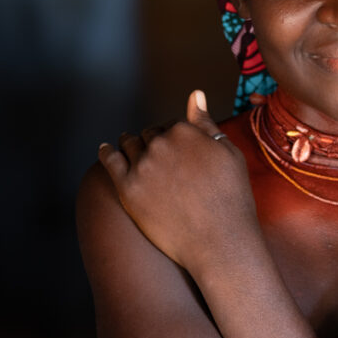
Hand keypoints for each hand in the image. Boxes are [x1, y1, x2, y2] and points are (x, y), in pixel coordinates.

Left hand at [98, 91, 257, 269]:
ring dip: (129, 144)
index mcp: (185, 132)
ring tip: (128, 147)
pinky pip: (110, 161)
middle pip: (149, 135)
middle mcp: (161, 144)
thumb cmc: (232, 199)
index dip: (173, 137)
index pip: (171, 126)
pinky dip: (106, 152)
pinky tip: (106, 150)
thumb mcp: (229, 154)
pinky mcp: (128, 189)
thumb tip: (195, 95)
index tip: (176, 150)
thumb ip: (206, 123)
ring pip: (129, 144)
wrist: (220, 242)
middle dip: (152, 142)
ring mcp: (142, 166)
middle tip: (158, 157)